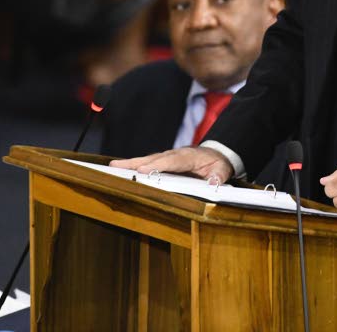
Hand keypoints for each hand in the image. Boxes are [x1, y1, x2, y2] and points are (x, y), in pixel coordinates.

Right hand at [110, 146, 234, 181]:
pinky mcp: (165, 161)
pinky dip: (135, 165)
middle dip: (136, 162)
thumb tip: (213, 183)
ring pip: (149, 159)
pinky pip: (149, 163)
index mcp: (189, 157)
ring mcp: (169, 157)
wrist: (218, 154)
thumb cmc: (218, 163)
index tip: (143, 170)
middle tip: (117, 166)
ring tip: (113, 167)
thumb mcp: (223, 169)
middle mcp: (176, 154)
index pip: (172, 161)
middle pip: (154, 158)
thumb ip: (219, 176)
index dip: (158, 165)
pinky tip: (122, 170)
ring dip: (131, 163)